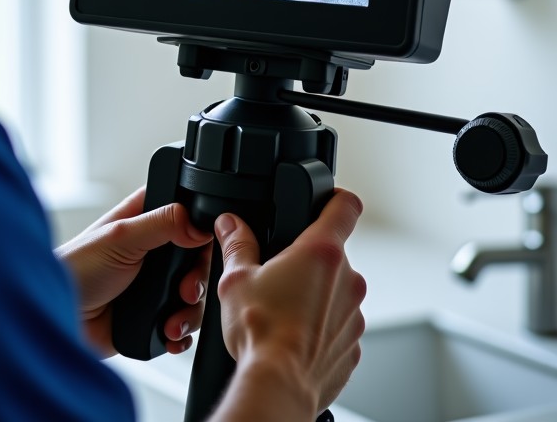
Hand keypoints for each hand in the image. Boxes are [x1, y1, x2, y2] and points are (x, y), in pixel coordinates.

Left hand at [56, 187, 213, 357]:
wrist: (60, 317)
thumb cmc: (76, 268)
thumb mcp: (120, 237)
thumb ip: (161, 224)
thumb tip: (198, 224)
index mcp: (144, 220)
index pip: (186, 214)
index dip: (200, 228)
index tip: (202, 244)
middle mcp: (153, 251)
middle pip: (196, 259)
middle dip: (197, 279)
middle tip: (185, 290)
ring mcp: (154, 284)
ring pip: (193, 294)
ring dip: (189, 311)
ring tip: (171, 321)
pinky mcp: (153, 315)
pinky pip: (182, 325)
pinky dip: (181, 333)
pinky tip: (169, 334)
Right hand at [213, 189, 366, 419]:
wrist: (278, 386)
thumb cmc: (260, 332)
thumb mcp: (235, 278)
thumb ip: (236, 243)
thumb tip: (229, 223)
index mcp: (321, 253)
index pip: (345, 206)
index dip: (336, 198)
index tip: (328, 199)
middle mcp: (347, 281)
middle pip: (332, 254)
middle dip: (308, 260)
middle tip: (278, 274)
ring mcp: (354, 315)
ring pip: (335, 292)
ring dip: (315, 295)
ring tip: (282, 311)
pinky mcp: (353, 346)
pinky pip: (337, 325)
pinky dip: (320, 327)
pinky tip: (292, 336)